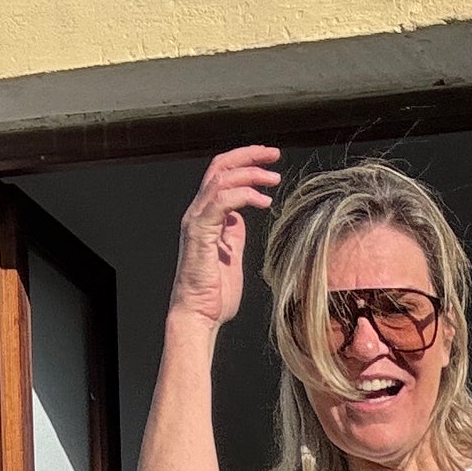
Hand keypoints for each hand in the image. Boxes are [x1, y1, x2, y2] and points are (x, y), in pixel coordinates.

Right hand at [169, 145, 280, 329]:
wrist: (198, 316)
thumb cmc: (215, 294)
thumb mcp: (231, 256)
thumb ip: (234, 235)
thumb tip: (240, 218)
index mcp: (206, 216)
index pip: (222, 174)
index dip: (245, 161)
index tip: (270, 161)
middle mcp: (197, 212)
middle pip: (220, 167)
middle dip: (249, 155)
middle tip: (274, 154)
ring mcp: (196, 221)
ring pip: (221, 179)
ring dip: (251, 173)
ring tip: (274, 179)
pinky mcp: (200, 232)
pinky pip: (221, 201)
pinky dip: (244, 195)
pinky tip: (264, 201)